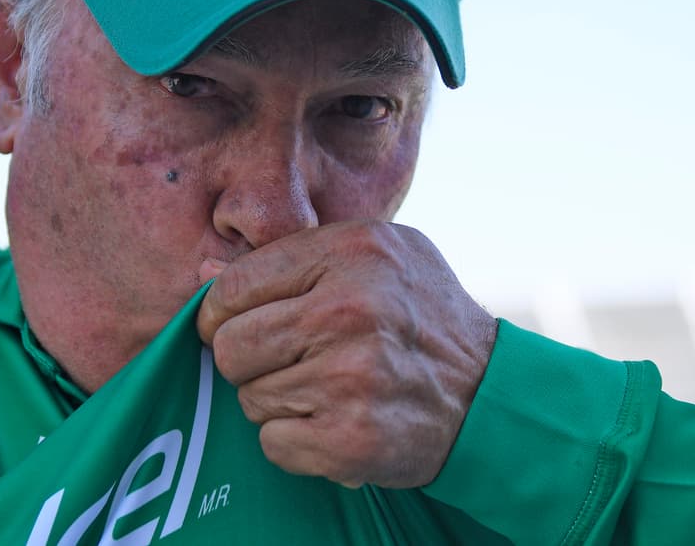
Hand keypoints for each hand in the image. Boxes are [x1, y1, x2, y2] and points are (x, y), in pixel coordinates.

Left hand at [196, 221, 496, 488]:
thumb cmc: (420, 317)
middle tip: (284, 361)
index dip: (223, 312)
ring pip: (249, 397)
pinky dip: (295, 440)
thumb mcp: (376, 256)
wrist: (490, 394)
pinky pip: (273, 442)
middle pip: (231, 345)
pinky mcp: (351, 437)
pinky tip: (332, 421)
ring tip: (325, 389)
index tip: (239, 325)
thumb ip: (293, 257)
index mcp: (350, 253)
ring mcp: (351, 377)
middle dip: (246, 359)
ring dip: (276, 401)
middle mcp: (349, 310)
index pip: (234, 285)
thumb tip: (205, 269)